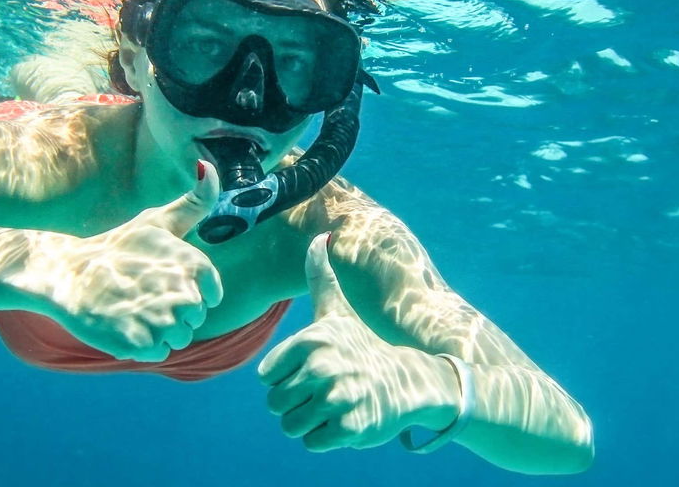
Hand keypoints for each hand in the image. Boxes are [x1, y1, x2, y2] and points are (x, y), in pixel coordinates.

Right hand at [6, 161, 221, 361]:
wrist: (67, 272)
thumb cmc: (117, 246)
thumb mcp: (157, 221)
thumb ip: (194, 202)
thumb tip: (210, 166)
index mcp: (193, 265)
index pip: (211, 295)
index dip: (189, 292)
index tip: (162, 281)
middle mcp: (183, 294)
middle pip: (194, 319)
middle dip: (172, 312)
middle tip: (140, 294)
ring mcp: (162, 321)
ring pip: (178, 339)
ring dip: (158, 331)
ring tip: (132, 309)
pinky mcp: (140, 344)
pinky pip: (159, 353)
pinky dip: (143, 346)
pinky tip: (123, 324)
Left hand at [258, 234, 459, 451]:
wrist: (410, 381)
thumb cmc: (363, 346)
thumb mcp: (338, 311)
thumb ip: (320, 276)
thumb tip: (318, 235)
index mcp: (311, 340)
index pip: (268, 377)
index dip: (288, 378)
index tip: (314, 370)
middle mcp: (322, 367)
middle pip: (276, 404)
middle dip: (298, 404)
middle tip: (326, 392)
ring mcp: (337, 398)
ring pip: (291, 426)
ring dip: (310, 422)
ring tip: (334, 406)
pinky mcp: (350, 428)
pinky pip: (313, 441)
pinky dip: (327, 437)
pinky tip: (347, 419)